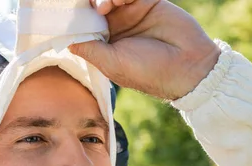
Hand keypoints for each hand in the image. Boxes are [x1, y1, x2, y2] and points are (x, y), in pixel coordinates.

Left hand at [70, 0, 220, 99]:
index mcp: (105, 44)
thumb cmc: (149, 73)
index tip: (63, 8)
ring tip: (107, 6)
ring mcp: (131, 12)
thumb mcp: (112, 64)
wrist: (189, 66)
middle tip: (86, 4)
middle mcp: (116, 26)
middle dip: (86, 2)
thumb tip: (63, 38)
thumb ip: (88, 48)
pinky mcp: (147, 1)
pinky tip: (122, 1)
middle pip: (91, 4)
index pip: (82, 24)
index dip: (73, 15)